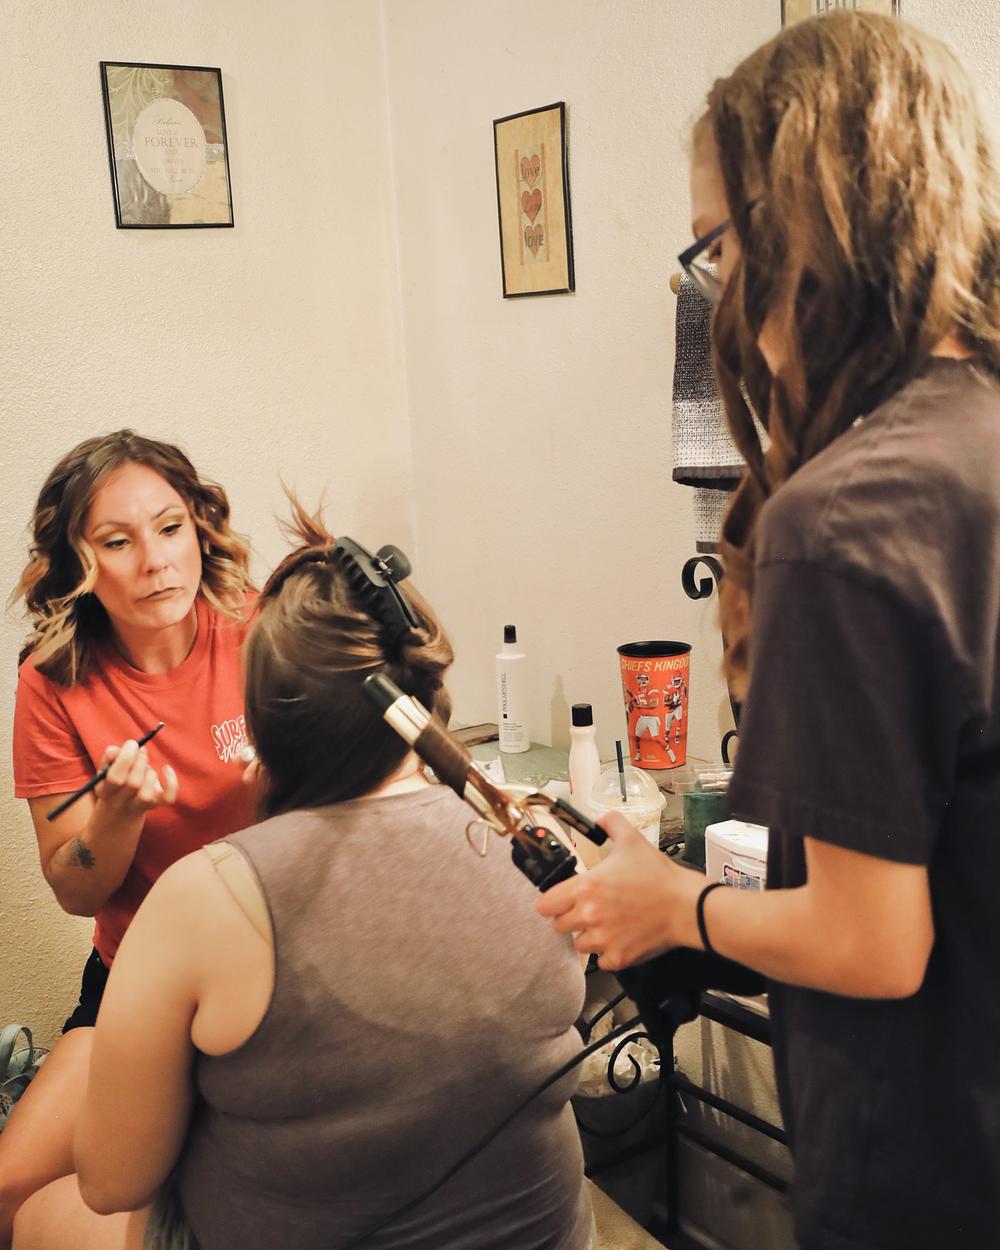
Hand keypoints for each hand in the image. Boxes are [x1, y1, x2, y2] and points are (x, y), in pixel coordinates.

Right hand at [95, 740, 178, 820]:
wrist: (121, 806)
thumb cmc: (115, 778)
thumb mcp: (108, 767)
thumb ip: (110, 757)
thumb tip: (113, 751)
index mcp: (105, 791)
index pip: (115, 778)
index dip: (125, 759)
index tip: (132, 743)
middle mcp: (120, 802)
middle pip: (134, 784)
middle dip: (141, 761)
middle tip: (142, 750)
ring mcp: (139, 806)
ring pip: (147, 794)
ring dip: (150, 774)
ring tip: (146, 767)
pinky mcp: (156, 804)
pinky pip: (168, 798)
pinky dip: (171, 783)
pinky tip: (167, 769)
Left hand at [537, 810, 700, 970]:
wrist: (685, 905)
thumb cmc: (659, 875)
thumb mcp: (633, 840)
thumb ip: (611, 823)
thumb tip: (600, 820)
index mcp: (586, 887)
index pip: (545, 904)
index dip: (553, 901)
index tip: (563, 899)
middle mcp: (589, 915)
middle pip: (559, 926)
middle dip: (571, 918)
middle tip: (590, 910)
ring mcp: (603, 939)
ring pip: (579, 944)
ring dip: (589, 936)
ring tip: (608, 924)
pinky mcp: (618, 958)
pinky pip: (601, 961)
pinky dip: (609, 953)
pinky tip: (621, 938)